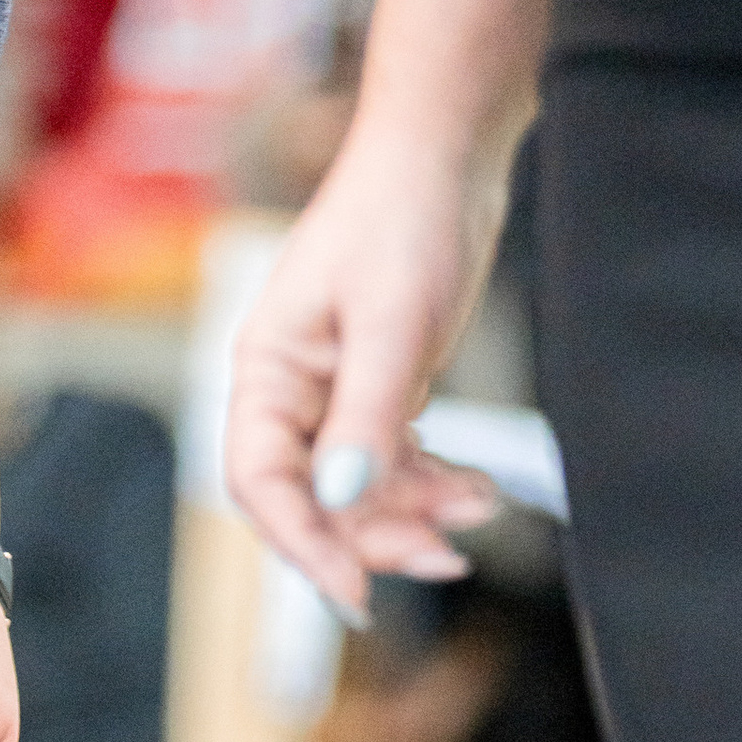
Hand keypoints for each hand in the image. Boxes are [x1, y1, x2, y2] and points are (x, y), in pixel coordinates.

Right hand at [220, 129, 506, 625]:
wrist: (446, 149)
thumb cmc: (405, 215)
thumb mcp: (391, 322)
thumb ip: (366, 415)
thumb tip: (343, 499)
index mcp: (266, 372)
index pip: (262, 485)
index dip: (305, 544)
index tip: (356, 592)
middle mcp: (289, 390)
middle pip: (312, 499)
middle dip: (375, 535)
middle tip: (443, 560)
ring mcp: (333, 391)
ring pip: (358, 488)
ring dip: (414, 511)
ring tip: (479, 513)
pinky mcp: (377, 385)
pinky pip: (390, 458)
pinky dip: (431, 480)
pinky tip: (477, 489)